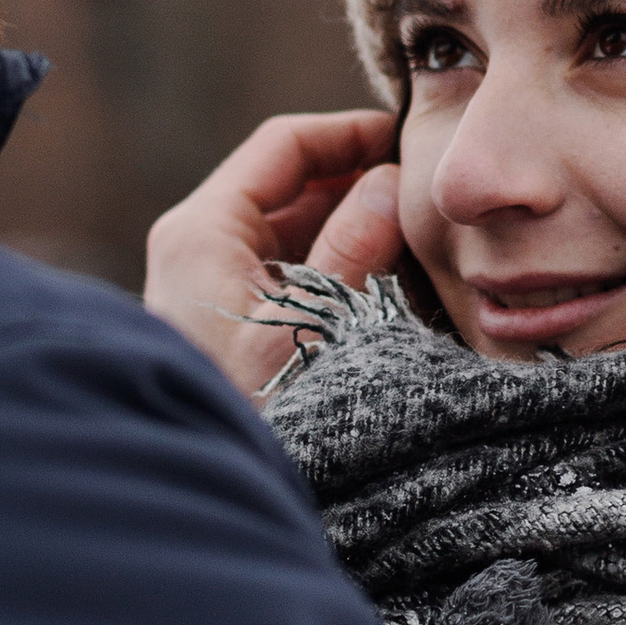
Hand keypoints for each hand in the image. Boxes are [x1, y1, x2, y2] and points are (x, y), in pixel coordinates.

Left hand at [146, 110, 401, 398]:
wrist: (204, 490)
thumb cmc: (256, 408)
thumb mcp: (314, 323)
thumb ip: (353, 247)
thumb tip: (388, 183)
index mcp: (203, 230)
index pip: (283, 146)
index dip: (348, 133)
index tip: (406, 137)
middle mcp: (201, 249)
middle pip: (292, 188)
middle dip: (360, 184)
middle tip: (424, 188)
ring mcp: (216, 288)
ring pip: (298, 233)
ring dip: (357, 230)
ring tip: (421, 236)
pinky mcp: (235, 325)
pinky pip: (296, 276)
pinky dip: (343, 270)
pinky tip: (394, 283)